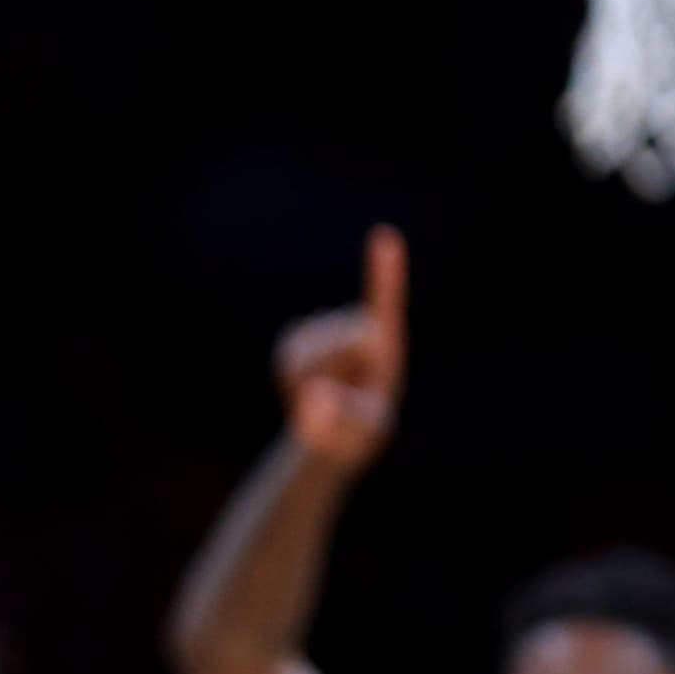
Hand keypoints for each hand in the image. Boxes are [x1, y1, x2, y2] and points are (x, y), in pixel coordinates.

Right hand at [276, 225, 407, 471]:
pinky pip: (288, 358)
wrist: (332, 436)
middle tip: (341, 395)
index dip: (384, 274)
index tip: (386, 237)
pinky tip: (308, 389)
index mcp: (386, 346)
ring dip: (313, 379)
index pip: (384, 304)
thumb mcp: (355, 437)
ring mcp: (324, 330)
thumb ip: (340, 421)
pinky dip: (292, 381)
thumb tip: (315, 393)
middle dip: (336, 370)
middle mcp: (357, 327)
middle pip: (339, 340)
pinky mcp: (294, 340)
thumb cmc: (354, 435)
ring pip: (308, 353)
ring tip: (328, 394)